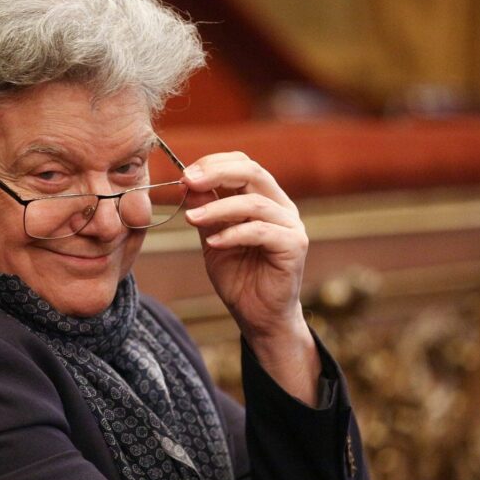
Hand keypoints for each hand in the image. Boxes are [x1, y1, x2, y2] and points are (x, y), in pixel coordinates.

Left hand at [181, 152, 320, 404]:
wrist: (258, 316)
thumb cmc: (238, 277)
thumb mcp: (212, 238)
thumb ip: (205, 210)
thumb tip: (188, 181)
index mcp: (263, 198)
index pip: (243, 165)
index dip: (214, 163)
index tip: (186, 174)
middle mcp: (281, 206)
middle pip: (253, 173)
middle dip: (217, 172)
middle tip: (188, 180)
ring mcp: (291, 225)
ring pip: (254, 203)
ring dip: (218, 208)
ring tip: (192, 218)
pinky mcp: (294, 246)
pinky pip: (261, 232)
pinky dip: (233, 233)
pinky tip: (213, 242)